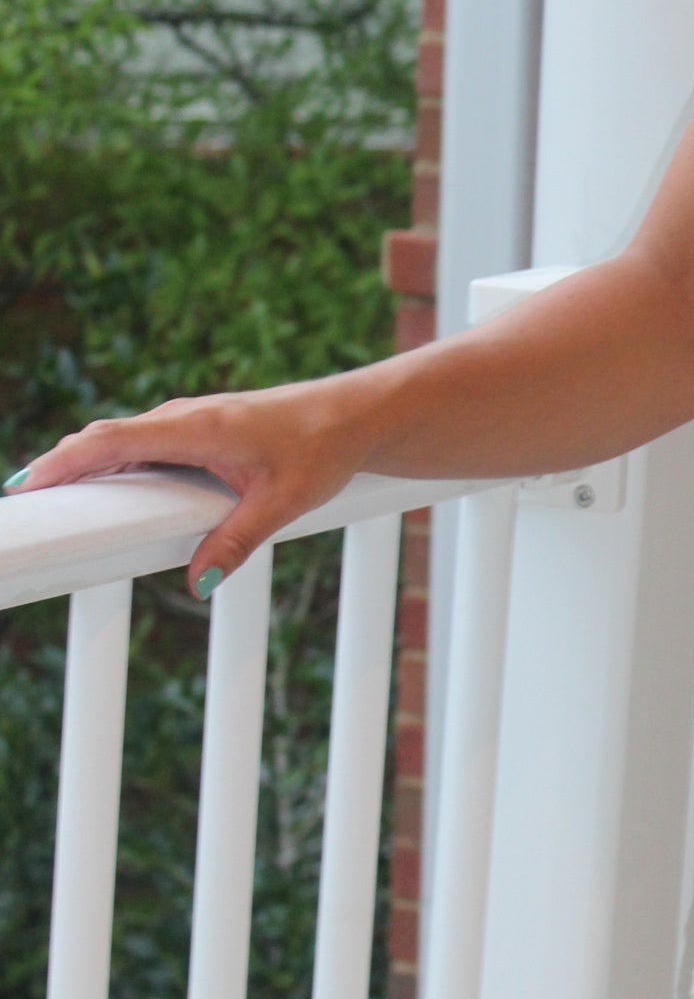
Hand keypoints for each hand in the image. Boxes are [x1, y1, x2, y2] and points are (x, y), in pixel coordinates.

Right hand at [2, 379, 374, 599]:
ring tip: (44, 495)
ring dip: (82, 462)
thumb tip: (198, 583)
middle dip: (59, 466)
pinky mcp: (198, 427)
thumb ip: (237, 541)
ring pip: (121, 438)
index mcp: (194, 427)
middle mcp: (183, 417)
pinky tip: (96, 482)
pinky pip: (141, 440)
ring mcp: (188, 419)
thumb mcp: (283, 503)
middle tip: (19, 500)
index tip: (27, 487)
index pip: (111, 441)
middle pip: (103, 438)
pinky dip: (110, 458)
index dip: (64, 463)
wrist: (354, 416)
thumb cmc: (322, 451)